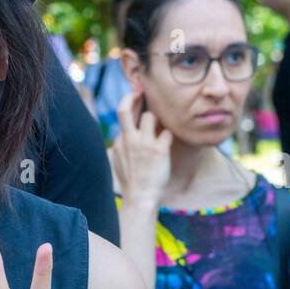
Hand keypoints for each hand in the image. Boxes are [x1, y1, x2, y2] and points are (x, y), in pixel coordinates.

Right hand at [110, 89, 171, 206]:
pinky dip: (169, 137)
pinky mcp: (159, 150)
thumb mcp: (120, 160)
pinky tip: (168, 145)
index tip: (136, 94)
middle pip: (125, 108)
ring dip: (158, 121)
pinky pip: (168, 132)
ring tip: (160, 131)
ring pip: (151, 116)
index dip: (129, 100)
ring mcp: (144, 144)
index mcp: (120, 141)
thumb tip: (124, 132)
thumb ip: (122, 144)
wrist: (140, 197)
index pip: (122, 113)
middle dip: (134, 96)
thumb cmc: (132, 181)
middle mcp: (130, 139)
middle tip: (142, 91)